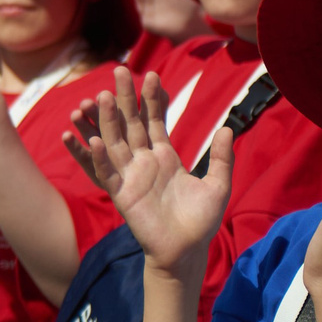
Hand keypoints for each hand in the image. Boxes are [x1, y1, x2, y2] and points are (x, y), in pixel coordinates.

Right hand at [64, 68, 229, 272]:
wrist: (186, 251)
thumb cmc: (201, 221)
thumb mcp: (218, 186)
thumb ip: (222, 158)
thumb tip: (227, 129)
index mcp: (164, 156)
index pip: (154, 120)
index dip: (153, 99)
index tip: (152, 75)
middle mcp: (143, 161)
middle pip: (130, 123)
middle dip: (124, 97)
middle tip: (119, 70)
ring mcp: (130, 176)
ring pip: (114, 142)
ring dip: (106, 121)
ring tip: (99, 97)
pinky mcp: (121, 195)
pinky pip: (107, 173)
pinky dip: (98, 158)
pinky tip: (94, 141)